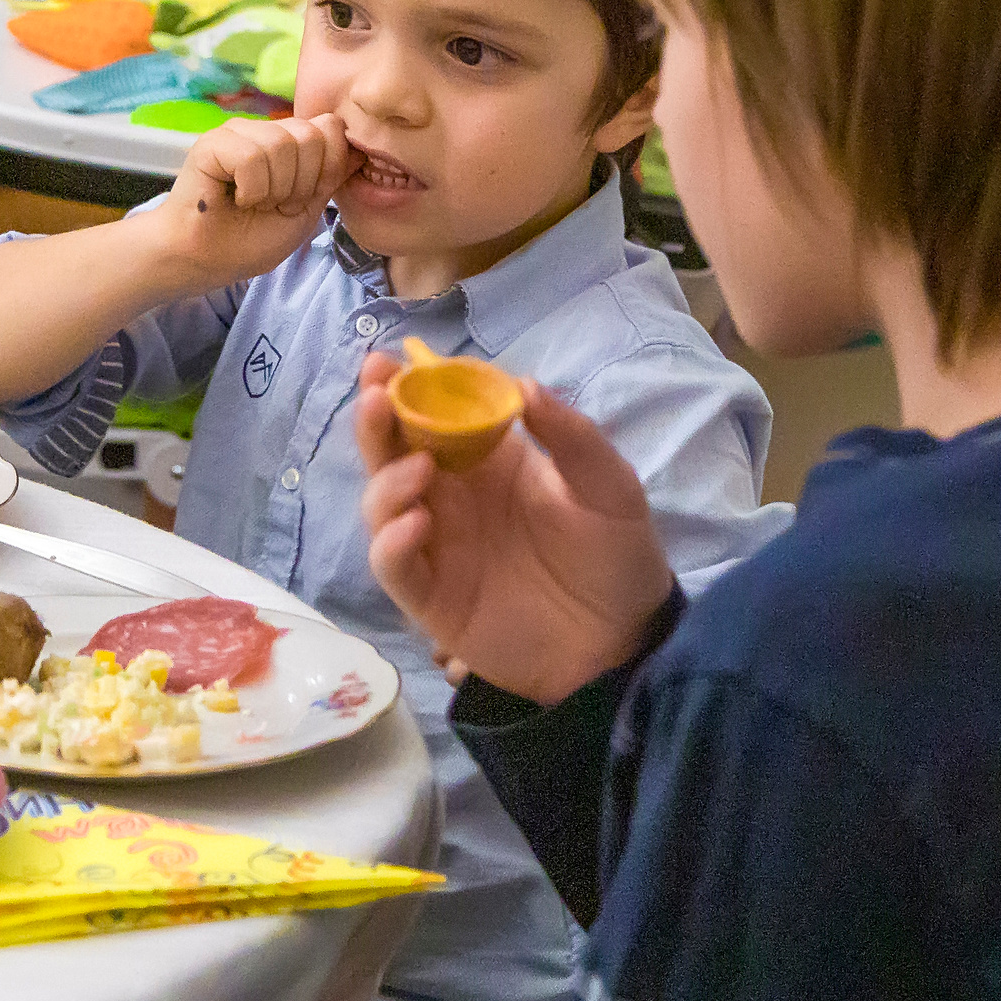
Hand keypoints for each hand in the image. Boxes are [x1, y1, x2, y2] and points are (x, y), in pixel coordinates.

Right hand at [155, 113, 356, 286]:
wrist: (205, 261)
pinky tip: (235, 199)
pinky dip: (251, 189)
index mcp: (289, 142)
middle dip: (300, 183)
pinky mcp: (211, 143)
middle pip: (311, 135)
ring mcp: (237, 132)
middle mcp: (265, 130)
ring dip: (273, 190)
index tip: (298, 200)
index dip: (324, 171)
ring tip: (253, 203)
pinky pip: (251, 157)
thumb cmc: (249, 240)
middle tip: (274, 204)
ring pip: (282, 145)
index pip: (331, 129)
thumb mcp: (307, 210)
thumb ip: (332, 177)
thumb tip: (362, 149)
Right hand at [356, 354, 674, 705]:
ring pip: (380, 504)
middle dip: (376, 420)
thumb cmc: (616, 555)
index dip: (406, 385)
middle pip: (392, 451)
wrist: (624, 641)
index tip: (390, 359)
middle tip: (377, 397)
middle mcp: (449, 496)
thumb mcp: (608, 486)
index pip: (433, 413)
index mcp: (486, 460)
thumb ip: (570, 435)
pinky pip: (393, 565)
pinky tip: (416, 523)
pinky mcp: (429, 596)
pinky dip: (392, 542)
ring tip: (419, 469)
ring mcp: (435, 546)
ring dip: (386, 480)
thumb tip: (522, 384)